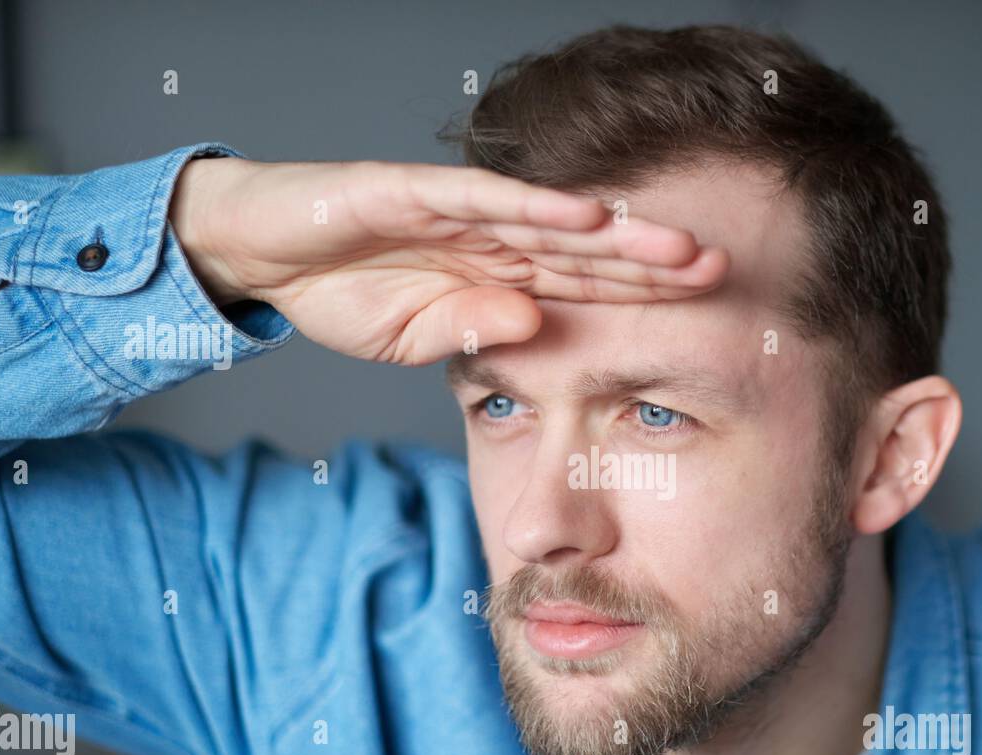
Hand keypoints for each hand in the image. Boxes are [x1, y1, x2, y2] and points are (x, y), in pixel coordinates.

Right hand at [169, 157, 728, 364]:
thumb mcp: (414, 336)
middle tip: (719, 270)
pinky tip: (586, 215)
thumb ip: (475, 332)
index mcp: (497, 278)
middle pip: (585, 253)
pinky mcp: (413, 192)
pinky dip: (532, 207)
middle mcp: (491, 241)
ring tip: (675, 246)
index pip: (583, 288)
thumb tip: (535, 329)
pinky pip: (482, 201)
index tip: (700, 310)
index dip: (640, 297)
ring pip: (550, 223)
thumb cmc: (340, 291)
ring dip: (614, 235)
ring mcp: (458, 214)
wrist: (262, 253)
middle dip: (650, 265)